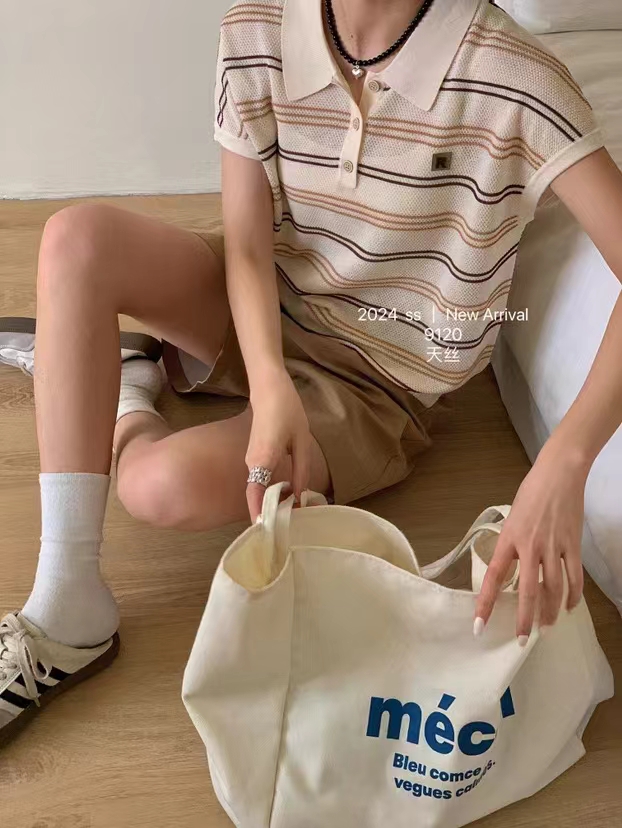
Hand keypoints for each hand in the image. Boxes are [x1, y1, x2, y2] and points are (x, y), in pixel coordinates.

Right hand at [245, 366, 312, 521]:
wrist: (268, 386)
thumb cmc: (286, 409)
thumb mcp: (301, 441)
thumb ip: (301, 471)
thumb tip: (299, 498)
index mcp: (262, 459)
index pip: (255, 496)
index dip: (259, 516)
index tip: (267, 535)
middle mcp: (251, 463)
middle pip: (256, 496)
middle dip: (268, 514)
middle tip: (287, 532)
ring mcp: (250, 459)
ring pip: (257, 489)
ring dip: (271, 504)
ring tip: (290, 519)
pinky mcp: (253, 455)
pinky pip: (259, 480)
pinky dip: (270, 492)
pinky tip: (285, 498)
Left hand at [475, 441, 588, 643]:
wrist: (559, 475)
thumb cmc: (531, 493)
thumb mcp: (511, 518)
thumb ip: (511, 545)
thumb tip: (511, 568)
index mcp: (509, 539)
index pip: (493, 578)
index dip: (485, 603)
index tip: (478, 625)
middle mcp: (530, 547)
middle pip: (528, 592)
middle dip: (524, 619)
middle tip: (521, 640)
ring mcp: (554, 547)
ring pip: (553, 589)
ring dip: (550, 613)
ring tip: (545, 629)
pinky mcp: (573, 546)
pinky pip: (574, 577)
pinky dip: (573, 596)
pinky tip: (568, 607)